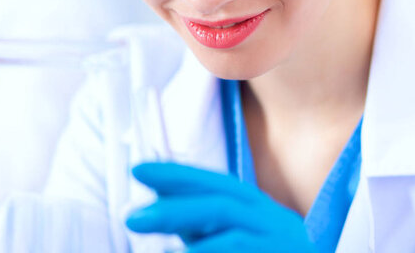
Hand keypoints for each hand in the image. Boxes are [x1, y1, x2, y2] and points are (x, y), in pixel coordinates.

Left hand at [126, 162, 317, 252]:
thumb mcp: (233, 236)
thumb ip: (200, 224)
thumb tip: (152, 207)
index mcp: (256, 207)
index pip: (214, 183)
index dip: (177, 174)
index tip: (138, 169)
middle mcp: (272, 221)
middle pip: (221, 204)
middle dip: (174, 208)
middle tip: (132, 217)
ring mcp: (283, 245)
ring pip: (233, 236)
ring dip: (192, 241)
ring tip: (158, 247)